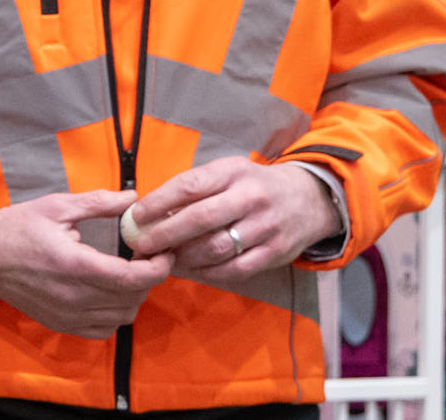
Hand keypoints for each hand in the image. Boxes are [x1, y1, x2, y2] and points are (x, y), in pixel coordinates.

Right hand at [0, 190, 172, 337]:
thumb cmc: (17, 226)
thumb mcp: (57, 206)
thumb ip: (99, 203)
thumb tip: (133, 199)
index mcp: (75, 264)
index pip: (134, 278)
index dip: (159, 267)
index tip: (164, 252)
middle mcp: (73, 296)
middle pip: (133, 298)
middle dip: (149, 278)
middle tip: (145, 256)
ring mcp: (66, 314)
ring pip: (122, 317)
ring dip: (133, 297)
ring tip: (127, 273)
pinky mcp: (60, 324)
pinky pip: (103, 329)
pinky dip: (114, 314)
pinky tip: (108, 293)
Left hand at [121, 158, 340, 278]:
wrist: (308, 198)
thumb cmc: (253, 186)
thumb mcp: (228, 173)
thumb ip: (195, 188)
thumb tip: (150, 210)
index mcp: (233, 172)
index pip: (190, 185)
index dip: (160, 202)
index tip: (137, 215)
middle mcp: (250, 198)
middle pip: (201, 219)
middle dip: (165, 234)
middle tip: (142, 244)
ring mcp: (265, 227)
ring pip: (216, 248)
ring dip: (184, 257)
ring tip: (164, 259)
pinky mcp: (275, 253)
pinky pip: (234, 269)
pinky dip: (207, 273)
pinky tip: (190, 270)